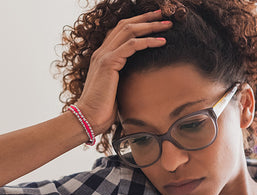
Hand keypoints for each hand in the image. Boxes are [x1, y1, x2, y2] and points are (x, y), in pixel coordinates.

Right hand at [75, 10, 171, 135]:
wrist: (88, 118)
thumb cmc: (103, 109)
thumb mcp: (116, 89)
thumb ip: (124, 79)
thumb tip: (140, 80)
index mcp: (103, 56)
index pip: (120, 31)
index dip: (138, 23)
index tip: (155, 20)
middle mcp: (101, 52)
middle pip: (126, 25)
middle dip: (147, 18)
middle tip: (165, 15)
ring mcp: (103, 55)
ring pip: (129, 30)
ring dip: (151, 26)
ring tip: (167, 25)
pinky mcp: (108, 63)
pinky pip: (131, 45)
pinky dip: (148, 41)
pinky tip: (162, 42)